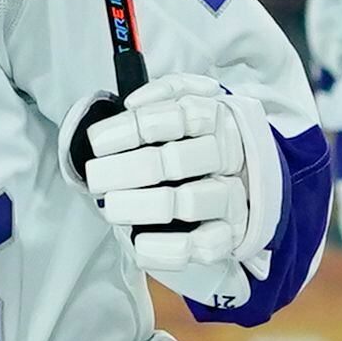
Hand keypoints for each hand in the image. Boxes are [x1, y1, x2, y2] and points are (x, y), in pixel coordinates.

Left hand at [71, 71, 282, 306]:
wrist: (245, 180)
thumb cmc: (200, 140)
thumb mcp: (189, 103)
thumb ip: (165, 92)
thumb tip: (134, 103)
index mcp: (217, 118)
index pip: (176, 116)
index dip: (131, 129)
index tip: (97, 142)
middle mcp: (228, 156)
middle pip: (177, 160)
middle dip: (128, 169)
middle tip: (96, 178)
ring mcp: (231, 197)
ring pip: (189, 201)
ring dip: (143, 205)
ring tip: (112, 208)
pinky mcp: (230, 234)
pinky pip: (202, 245)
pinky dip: (167, 247)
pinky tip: (139, 243)